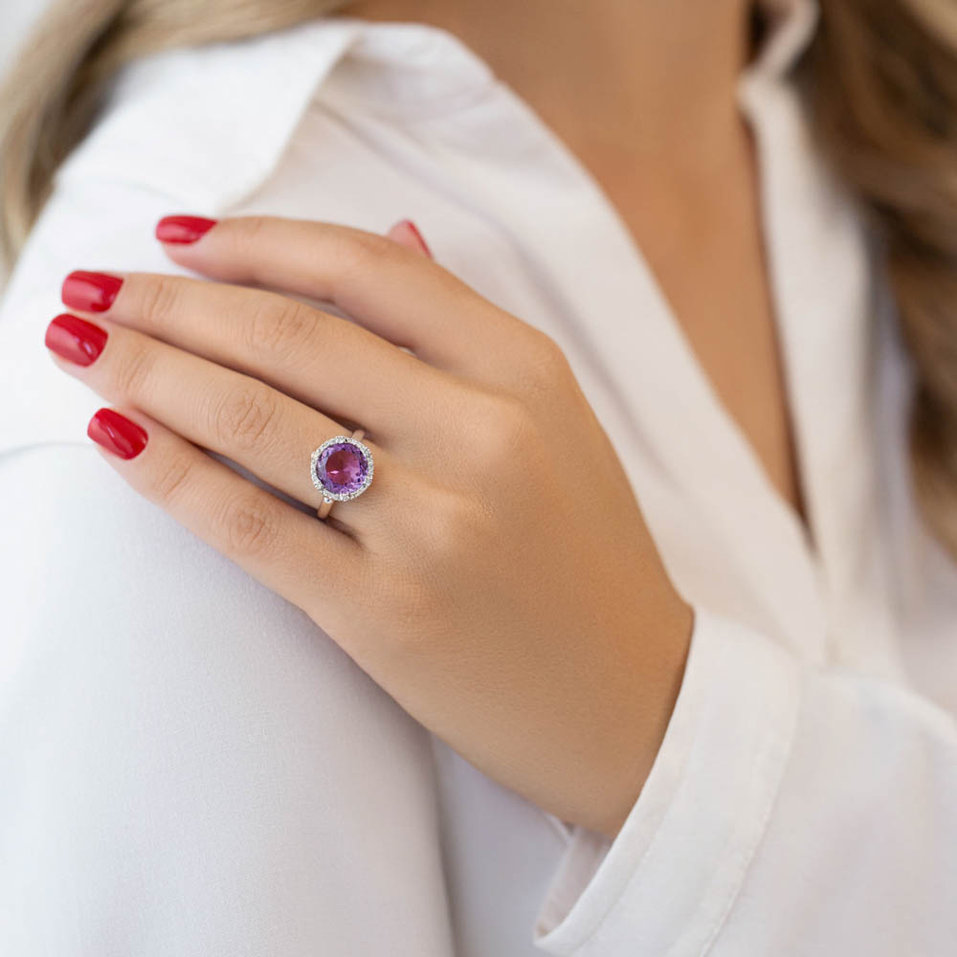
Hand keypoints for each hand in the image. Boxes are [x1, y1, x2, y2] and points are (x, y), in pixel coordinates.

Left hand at [45, 215, 692, 837]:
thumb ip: (468, 330)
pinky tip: (115, 434)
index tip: (177, 238)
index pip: (366, 270)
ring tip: (79, 345)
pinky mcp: (385, 613)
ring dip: (147, 371)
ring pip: (255, 418)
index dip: (256, 242)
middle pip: (292, 336)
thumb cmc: (587, 557)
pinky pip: (249, 522)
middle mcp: (482, 434)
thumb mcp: (557, 421)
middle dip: (172, 302)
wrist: (632, 700)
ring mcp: (434, 526)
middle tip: (93, 288)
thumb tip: (396, 236)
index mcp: (526, 372)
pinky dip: (169, 471)